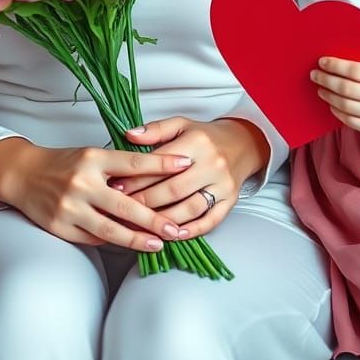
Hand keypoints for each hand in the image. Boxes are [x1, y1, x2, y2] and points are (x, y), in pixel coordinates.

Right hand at [0, 140, 194, 253]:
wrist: (23, 175)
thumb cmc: (64, 163)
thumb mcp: (91, 154)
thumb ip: (118, 166)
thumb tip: (154, 178)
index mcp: (92, 158)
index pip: (134, 162)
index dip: (162, 164)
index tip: (186, 165)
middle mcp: (82, 182)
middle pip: (126, 205)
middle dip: (155, 219)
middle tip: (176, 229)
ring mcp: (70, 207)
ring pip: (111, 229)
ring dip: (137, 239)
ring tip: (158, 244)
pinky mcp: (61, 227)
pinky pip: (94, 238)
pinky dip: (112, 241)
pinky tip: (129, 244)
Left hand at [110, 117, 266, 239]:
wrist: (242, 143)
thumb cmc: (205, 136)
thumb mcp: (180, 124)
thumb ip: (155, 130)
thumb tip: (130, 135)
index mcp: (197, 142)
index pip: (161, 164)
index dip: (137, 176)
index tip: (117, 186)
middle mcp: (212, 164)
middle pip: (174, 189)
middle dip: (146, 201)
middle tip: (123, 209)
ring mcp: (223, 184)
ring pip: (190, 208)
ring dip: (164, 220)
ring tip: (143, 226)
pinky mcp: (231, 201)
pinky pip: (211, 220)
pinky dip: (192, 230)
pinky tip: (174, 235)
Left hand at [312, 57, 359, 139]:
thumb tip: (338, 57)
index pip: (355, 70)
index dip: (335, 65)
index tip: (322, 62)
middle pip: (346, 88)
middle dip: (326, 80)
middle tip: (314, 75)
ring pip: (345, 106)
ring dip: (328, 95)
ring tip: (320, 88)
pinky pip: (350, 121)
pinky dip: (336, 111)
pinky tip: (331, 104)